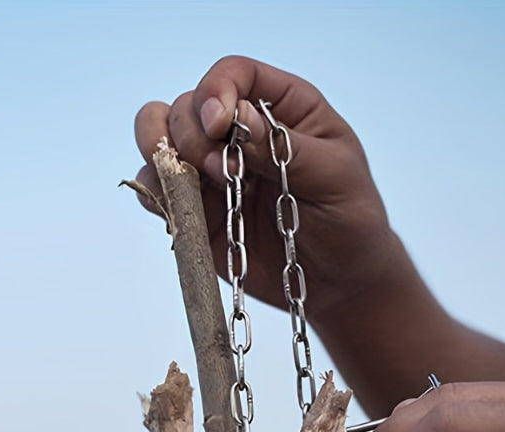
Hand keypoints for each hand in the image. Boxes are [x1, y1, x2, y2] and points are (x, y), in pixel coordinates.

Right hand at [133, 55, 400, 317]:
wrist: (339, 282)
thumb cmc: (350, 223)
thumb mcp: (335, 178)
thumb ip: (288, 148)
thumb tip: (240, 119)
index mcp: (283, 109)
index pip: (235, 75)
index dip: (217, 91)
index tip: (220, 125)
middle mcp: (241, 134)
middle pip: (188, 106)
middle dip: (191, 133)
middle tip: (221, 173)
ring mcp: (214, 172)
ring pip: (160, 138)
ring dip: (159, 152)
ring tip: (185, 181)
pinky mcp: (198, 211)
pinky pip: (158, 190)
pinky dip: (155, 193)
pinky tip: (176, 206)